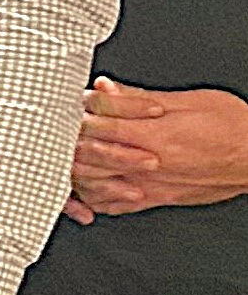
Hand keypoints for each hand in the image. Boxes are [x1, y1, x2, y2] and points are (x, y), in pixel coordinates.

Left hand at [65, 79, 247, 220]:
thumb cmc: (232, 127)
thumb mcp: (189, 101)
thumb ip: (138, 98)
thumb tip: (104, 88)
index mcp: (153, 134)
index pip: (96, 124)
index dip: (80, 112)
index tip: (76, 104)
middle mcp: (147, 164)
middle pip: (85, 156)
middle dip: (70, 141)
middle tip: (63, 129)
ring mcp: (150, 185)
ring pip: (92, 184)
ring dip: (76, 169)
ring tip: (71, 153)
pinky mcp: (158, 199)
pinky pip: (113, 206)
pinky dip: (95, 197)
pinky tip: (90, 185)